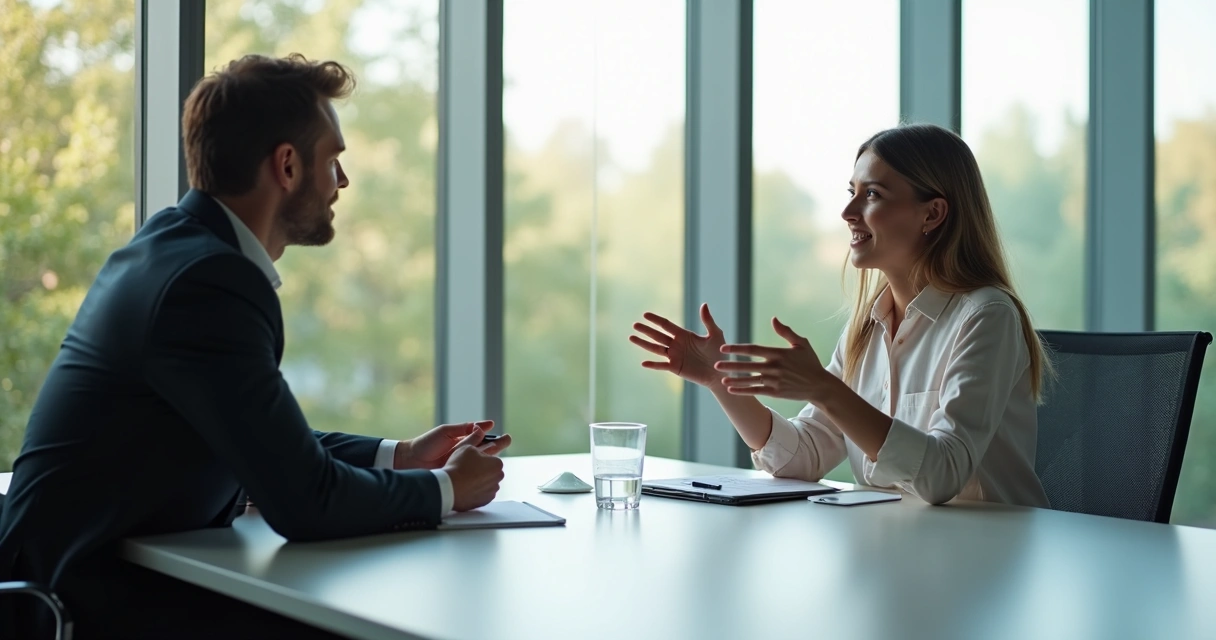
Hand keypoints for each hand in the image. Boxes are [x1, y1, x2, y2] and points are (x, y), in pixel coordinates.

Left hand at [395, 420, 511, 469]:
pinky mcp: (458, 474)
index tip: (498, 430)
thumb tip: (482, 425)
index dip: (489, 434)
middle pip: (484, 448)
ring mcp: (461, 463)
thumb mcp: (446, 432)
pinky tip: (490, 471)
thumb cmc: (425, 444)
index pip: (479, 437)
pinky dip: (482, 471)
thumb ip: (464, 429)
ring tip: (503, 454)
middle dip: (497, 445)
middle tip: (509, 439)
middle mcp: (462, 452)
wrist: (410, 460)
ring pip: (481, 460)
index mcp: (460, 440)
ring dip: (492, 457)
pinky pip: (473, 472)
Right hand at [443, 428, 505, 511]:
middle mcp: (498, 477)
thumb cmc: (458, 466)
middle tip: (466, 469)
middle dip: (481, 469)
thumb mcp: (466, 446)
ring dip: (479, 480)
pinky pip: (482, 493)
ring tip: (464, 479)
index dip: (480, 457)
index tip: (471, 459)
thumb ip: (475, 437)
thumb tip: (480, 429)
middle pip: (490, 470)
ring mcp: (492, 490)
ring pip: (486, 482)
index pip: (492, 457)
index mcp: (497, 463)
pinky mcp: (485, 501)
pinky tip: (465, 487)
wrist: (449, 488)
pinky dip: (476, 490)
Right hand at [630, 303, 725, 388]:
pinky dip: (652, 364)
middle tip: (634, 325)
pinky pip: (662, 366)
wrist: (720, 372)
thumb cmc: (720, 353)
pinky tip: (642, 362)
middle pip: (657, 335)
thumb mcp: (715, 335)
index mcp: (684, 335)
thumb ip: (708, 321)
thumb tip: (703, 304)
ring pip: (656, 348)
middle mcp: (676, 344)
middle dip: (646, 330)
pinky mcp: (676, 368)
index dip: (656, 320)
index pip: (666, 325)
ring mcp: (674, 356)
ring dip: (644, 344)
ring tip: (631, 337)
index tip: (645, 314)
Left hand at [715, 317, 829, 401]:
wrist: (820, 385)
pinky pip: (756, 391)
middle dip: (731, 365)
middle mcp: (775, 367)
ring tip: (720, 379)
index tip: (724, 349)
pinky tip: (731, 390)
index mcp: (779, 353)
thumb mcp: (801, 344)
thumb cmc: (810, 362)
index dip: (737, 349)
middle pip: (748, 366)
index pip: (753, 349)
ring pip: (750, 380)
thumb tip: (773, 319)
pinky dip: (743, 391)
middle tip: (715, 364)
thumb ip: (785, 332)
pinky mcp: (776, 393)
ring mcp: (775, 381)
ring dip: (735, 380)